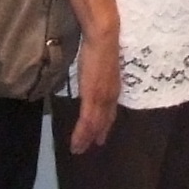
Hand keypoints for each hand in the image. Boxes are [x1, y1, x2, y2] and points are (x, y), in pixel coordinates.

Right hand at [68, 25, 122, 152]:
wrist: (104, 38)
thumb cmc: (100, 45)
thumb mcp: (99, 64)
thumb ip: (96, 73)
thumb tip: (91, 74)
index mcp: (113, 87)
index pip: (109, 110)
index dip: (105, 123)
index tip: (100, 134)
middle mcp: (110, 95)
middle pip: (104, 121)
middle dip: (97, 134)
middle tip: (89, 147)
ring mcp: (102, 98)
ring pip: (95, 125)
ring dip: (86, 139)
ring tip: (78, 150)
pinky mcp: (93, 97)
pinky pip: (87, 121)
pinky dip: (81, 134)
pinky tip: (76, 143)